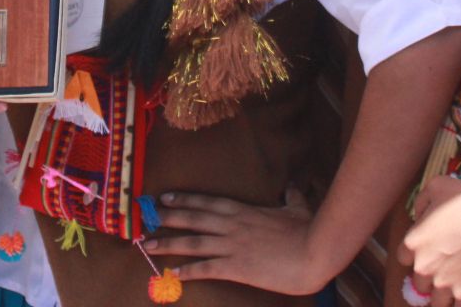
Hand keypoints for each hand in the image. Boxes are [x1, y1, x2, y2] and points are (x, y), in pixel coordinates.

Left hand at [142, 188, 331, 294]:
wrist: (313, 252)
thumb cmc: (308, 230)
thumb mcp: (298, 208)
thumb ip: (291, 196)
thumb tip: (292, 186)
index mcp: (244, 211)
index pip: (207, 202)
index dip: (184, 200)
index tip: (165, 198)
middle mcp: (232, 225)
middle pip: (193, 219)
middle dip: (168, 218)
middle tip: (147, 217)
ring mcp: (232, 245)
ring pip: (193, 242)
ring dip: (168, 243)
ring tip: (148, 245)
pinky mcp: (236, 266)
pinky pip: (206, 268)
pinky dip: (187, 271)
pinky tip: (173, 274)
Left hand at [399, 178, 460, 306]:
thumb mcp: (438, 185)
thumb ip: (422, 201)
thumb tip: (419, 215)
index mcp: (414, 242)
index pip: (403, 258)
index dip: (416, 255)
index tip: (428, 252)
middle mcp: (424, 267)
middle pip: (419, 283)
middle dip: (430, 278)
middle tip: (444, 270)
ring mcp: (445, 283)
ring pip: (436, 302)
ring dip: (443, 296)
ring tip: (454, 288)